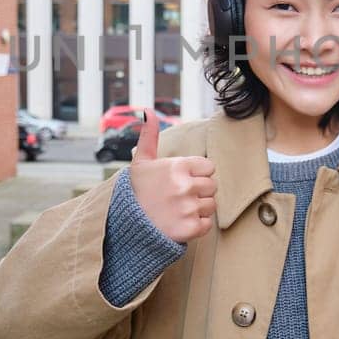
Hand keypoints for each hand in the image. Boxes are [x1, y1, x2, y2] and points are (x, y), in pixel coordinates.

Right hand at [129, 110, 217, 243]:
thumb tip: (148, 110)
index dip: (197, 174)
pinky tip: (180, 222)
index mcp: (177, 166)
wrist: (125, 225)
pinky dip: (197, 225)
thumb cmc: (136, 191)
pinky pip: (207, 224)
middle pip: (212, 186)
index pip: (209, 167)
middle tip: (179, 197)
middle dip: (199, 191)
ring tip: (178, 209)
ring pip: (211, 205)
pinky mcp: (190, 229)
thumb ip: (149, 135)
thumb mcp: (141, 162)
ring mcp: (188, 208)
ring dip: (198, 209)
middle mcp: (184, 186)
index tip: (181, 181)